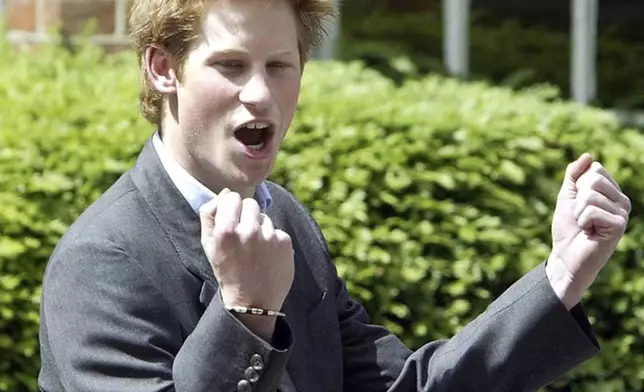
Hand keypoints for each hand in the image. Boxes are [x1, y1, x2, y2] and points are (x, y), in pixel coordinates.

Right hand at [199, 188, 294, 315]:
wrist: (252, 302)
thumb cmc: (227, 271)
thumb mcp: (209, 246)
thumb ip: (209, 216)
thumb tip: (224, 193)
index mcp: (226, 231)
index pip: (232, 197)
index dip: (231, 206)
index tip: (232, 218)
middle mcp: (248, 231)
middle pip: (250, 203)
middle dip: (246, 215)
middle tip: (244, 235)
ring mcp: (268, 236)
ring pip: (265, 217)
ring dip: (260, 228)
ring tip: (255, 250)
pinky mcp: (285, 242)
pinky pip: (277, 230)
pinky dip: (273, 240)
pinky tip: (267, 256)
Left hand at [546, 153, 630, 308]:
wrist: (565, 256)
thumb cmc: (567, 228)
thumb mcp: (567, 196)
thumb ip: (574, 175)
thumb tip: (588, 156)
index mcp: (612, 191)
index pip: (595, 169)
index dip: (578, 186)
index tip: (578, 204)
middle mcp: (622, 200)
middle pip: (594, 179)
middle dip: (578, 198)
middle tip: (581, 216)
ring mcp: (623, 213)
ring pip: (591, 194)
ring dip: (579, 212)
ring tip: (585, 225)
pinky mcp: (620, 225)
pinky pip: (591, 210)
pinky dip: (582, 221)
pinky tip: (589, 232)